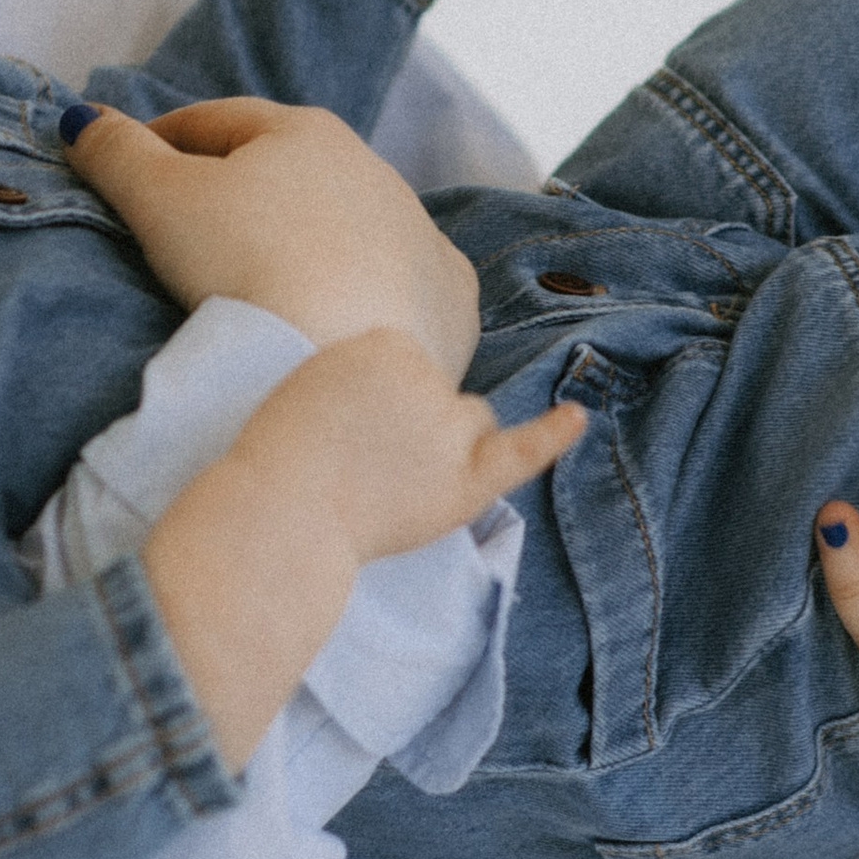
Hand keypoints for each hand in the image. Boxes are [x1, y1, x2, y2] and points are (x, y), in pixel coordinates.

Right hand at [65, 92, 483, 375]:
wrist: (345, 362)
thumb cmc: (245, 265)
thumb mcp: (160, 201)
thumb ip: (116, 154)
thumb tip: (81, 120)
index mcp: (306, 132)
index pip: (220, 121)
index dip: (167, 138)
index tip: (135, 162)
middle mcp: (376, 172)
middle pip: (292, 169)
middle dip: (245, 186)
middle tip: (194, 221)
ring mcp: (420, 237)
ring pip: (352, 226)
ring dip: (310, 239)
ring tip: (265, 279)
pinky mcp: (448, 302)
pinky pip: (397, 286)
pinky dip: (366, 293)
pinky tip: (342, 316)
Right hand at [229, 330, 583, 570]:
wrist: (279, 517)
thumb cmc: (281, 456)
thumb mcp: (314, 381)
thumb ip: (371, 375)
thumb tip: (424, 396)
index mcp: (384, 341)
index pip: (407, 365)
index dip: (379, 402)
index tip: (343, 428)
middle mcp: (425, 376)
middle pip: (442, 394)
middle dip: (412, 424)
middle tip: (360, 464)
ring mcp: (448, 429)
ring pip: (474, 422)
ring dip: (448, 444)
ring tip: (391, 481)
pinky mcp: (466, 480)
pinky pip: (525, 448)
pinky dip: (554, 433)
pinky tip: (579, 416)